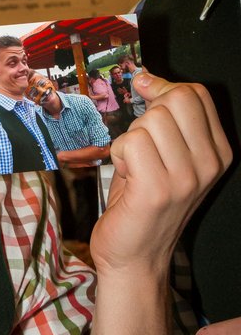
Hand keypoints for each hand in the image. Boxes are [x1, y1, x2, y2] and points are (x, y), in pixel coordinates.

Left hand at [90, 72, 229, 277]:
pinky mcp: (158, 190)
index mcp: (218, 152)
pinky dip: (117, 154)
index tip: (145, 97)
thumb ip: (166, 119)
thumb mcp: (166, 156)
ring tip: (133, 166)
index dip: (164, 88)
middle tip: (140, 146)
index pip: (196, 94)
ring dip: (129, 138)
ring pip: (150, 120)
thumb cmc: (142, 202)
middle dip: (147, 113)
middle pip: (176, 99)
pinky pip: (130, 143)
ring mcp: (187, 178)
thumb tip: (146, 77)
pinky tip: (126, 175)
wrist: (135, 257)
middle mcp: (209, 164)